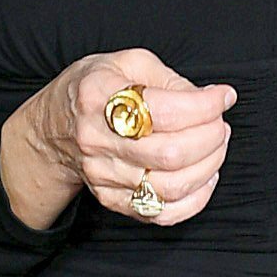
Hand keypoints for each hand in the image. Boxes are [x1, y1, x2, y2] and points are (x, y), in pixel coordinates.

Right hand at [0, 48, 235, 232]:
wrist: (53, 129)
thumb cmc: (95, 91)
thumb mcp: (125, 63)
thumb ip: (169, 79)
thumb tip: (209, 100)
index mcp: (99, 97)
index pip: (165, 110)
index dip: (205, 106)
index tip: (224, 97)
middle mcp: (97, 140)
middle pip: (171, 153)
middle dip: (211, 138)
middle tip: (220, 124)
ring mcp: (103, 175)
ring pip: (172, 186)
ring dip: (209, 167)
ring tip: (216, 146)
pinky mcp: (112, 200)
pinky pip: (162, 213)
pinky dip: (195, 199)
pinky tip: (205, 177)